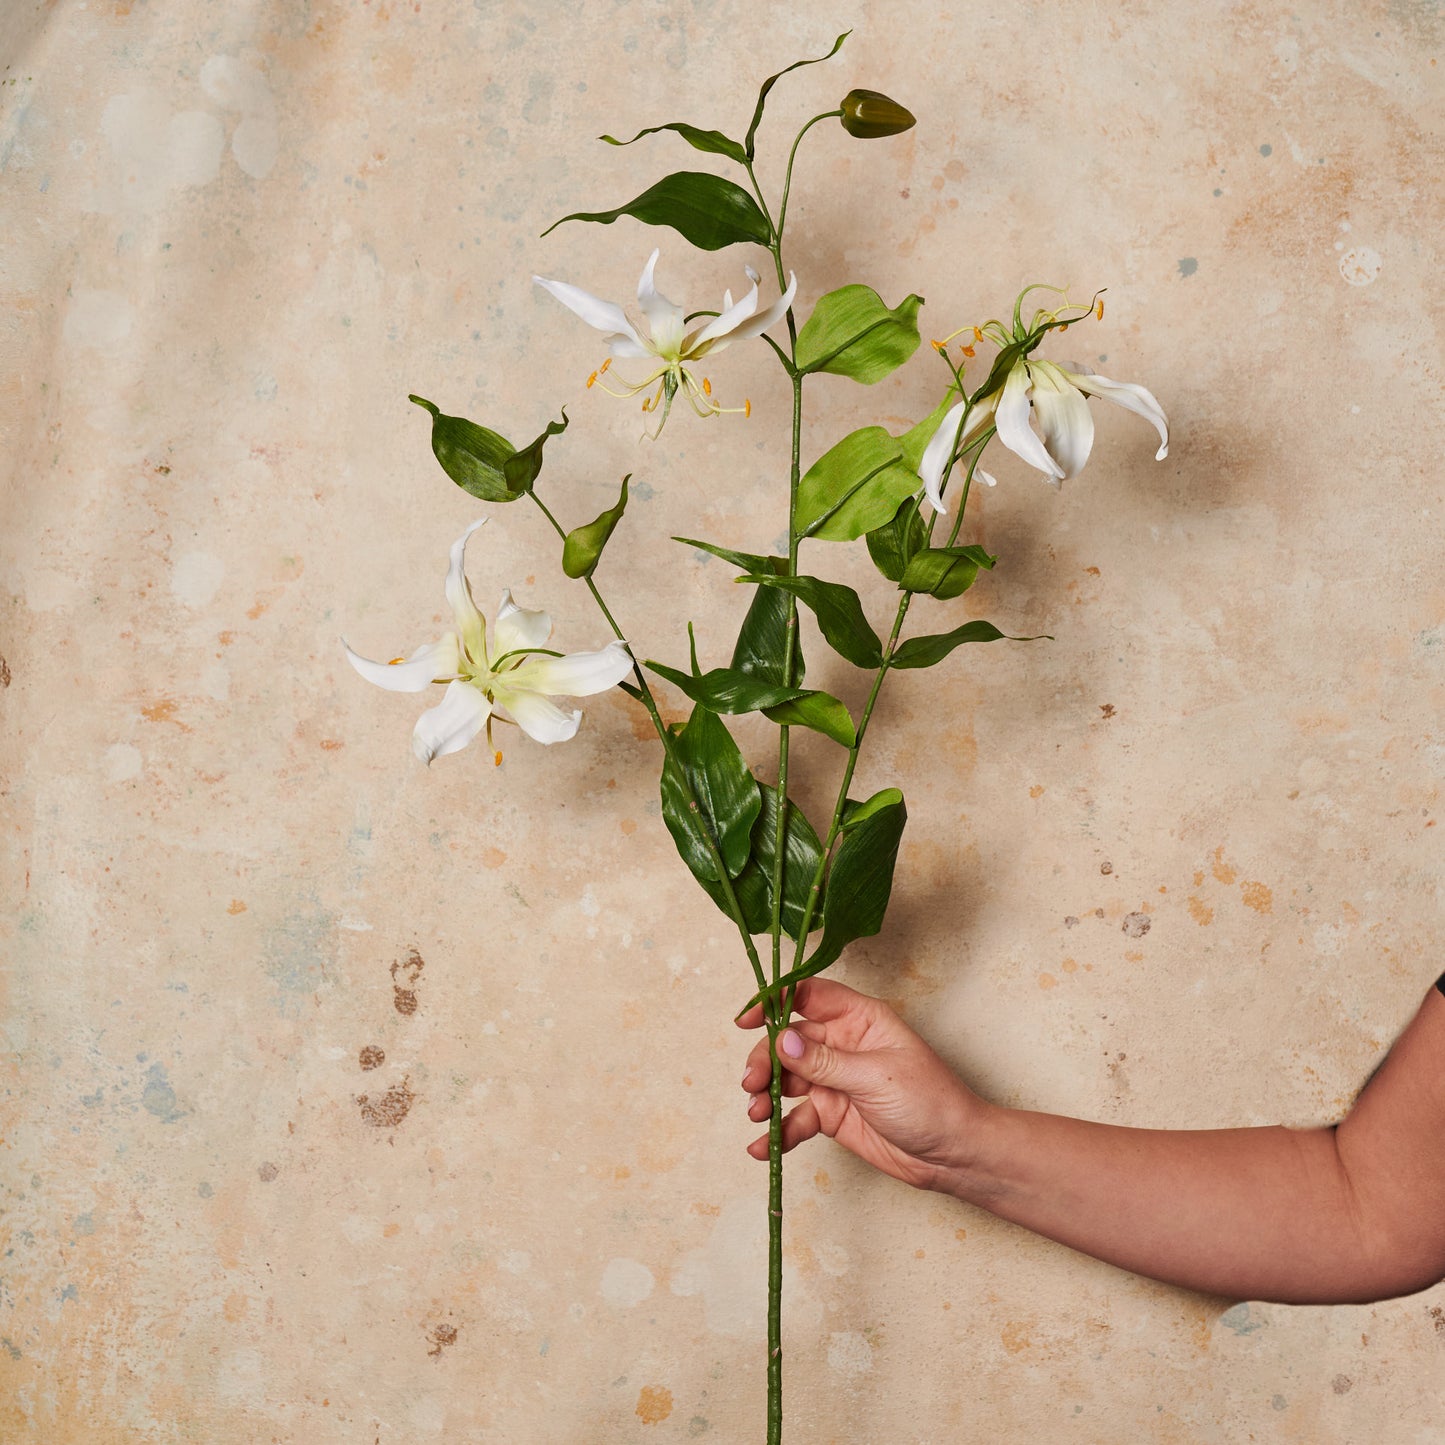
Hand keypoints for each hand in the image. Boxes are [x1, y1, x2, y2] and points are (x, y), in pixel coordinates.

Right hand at [737, 977, 985, 1192]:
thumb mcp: (875, 1077)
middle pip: (789, 1041)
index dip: (776, 1002)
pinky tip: (764, 1147)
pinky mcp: (832, 1114)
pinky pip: (796, 1117)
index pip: (809, 996)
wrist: (954, 1155)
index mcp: (859, 1020)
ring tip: (758, 1113)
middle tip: (753, 1084)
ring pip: (787, 1078)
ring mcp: (835, 1080)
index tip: (748, 1019)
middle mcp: (843, 1045)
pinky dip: (778, 1131)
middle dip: (766, 1060)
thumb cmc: (931, 1102)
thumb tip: (781, 1041)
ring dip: (766, 1094)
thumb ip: (825, 1061)